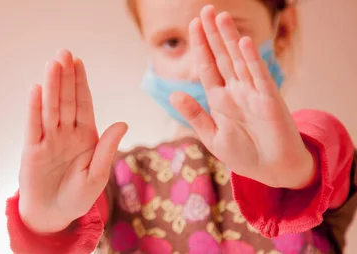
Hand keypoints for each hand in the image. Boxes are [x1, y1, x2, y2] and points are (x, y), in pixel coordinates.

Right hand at [18, 49, 127, 232]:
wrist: (53, 216)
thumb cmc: (77, 197)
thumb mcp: (97, 176)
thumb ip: (107, 149)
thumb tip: (122, 123)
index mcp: (84, 136)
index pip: (83, 104)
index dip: (81, 83)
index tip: (79, 62)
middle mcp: (65, 133)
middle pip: (66, 100)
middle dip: (66, 77)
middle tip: (64, 52)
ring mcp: (48, 140)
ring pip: (50, 108)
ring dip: (52, 86)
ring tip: (52, 64)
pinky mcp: (32, 151)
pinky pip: (33, 126)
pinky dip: (34, 109)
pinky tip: (36, 90)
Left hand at [171, 5, 314, 188]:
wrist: (272, 171)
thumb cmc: (244, 155)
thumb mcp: (212, 136)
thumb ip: (194, 115)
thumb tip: (174, 94)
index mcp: (220, 99)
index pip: (207, 66)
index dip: (200, 46)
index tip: (193, 25)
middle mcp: (236, 91)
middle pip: (221, 57)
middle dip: (213, 34)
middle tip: (205, 10)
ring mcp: (253, 93)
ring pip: (239, 60)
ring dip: (230, 39)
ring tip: (220, 17)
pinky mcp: (269, 101)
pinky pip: (259, 76)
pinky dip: (251, 60)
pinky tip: (243, 43)